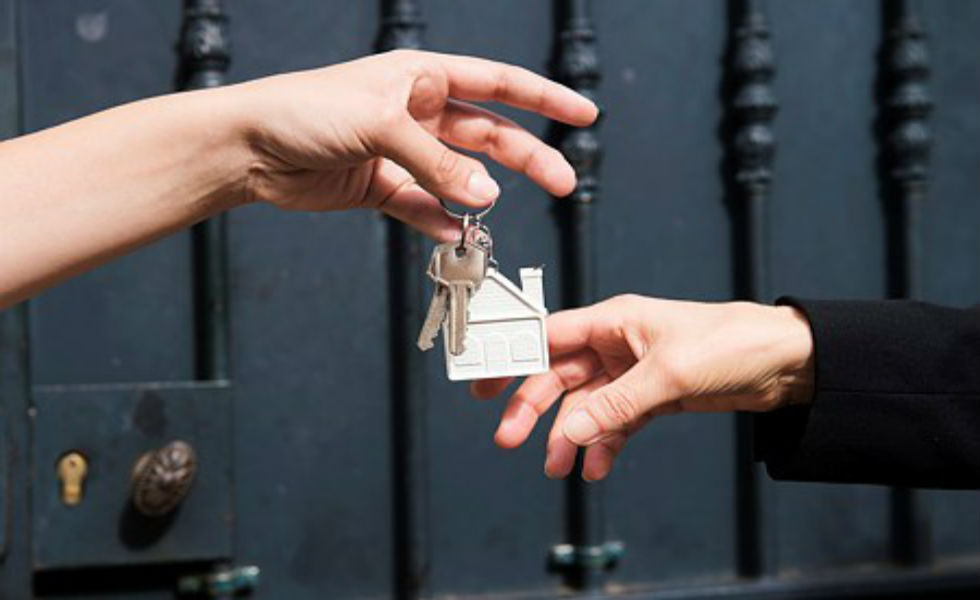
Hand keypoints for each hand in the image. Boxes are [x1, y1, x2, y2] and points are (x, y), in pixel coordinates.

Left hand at [235, 49, 597, 238]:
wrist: (248, 147)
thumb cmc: (302, 110)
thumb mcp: (380, 124)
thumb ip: (437, 161)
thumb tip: (485, 193)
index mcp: (422, 76)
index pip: (498, 83)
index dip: (544, 98)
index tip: (582, 113)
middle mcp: (417, 111)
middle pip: (488, 134)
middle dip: (528, 157)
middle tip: (562, 182)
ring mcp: (401, 151)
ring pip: (460, 175)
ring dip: (481, 194)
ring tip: (498, 213)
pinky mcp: (381, 186)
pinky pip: (423, 207)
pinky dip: (441, 221)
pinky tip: (457, 234)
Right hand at [470, 295, 814, 480]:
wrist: (782, 363)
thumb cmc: (729, 342)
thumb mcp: (668, 373)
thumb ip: (618, 404)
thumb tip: (574, 431)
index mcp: (613, 320)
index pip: (548, 335)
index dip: (512, 356)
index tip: (483, 381)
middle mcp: (616, 344)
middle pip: (559, 377)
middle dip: (533, 409)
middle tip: (510, 439)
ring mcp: (632, 372)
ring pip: (585, 406)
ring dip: (570, 436)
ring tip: (559, 467)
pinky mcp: (651, 397)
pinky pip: (615, 423)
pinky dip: (604, 444)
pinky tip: (596, 467)